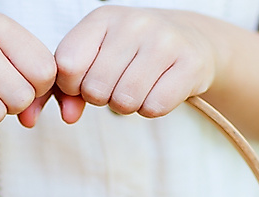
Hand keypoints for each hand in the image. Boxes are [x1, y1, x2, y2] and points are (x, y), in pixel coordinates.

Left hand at [54, 7, 219, 118]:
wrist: (188, 39)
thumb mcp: (94, 58)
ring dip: (126, 106)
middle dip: (102, 98)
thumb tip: (68, 116)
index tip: (85, 82)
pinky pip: (155, 107)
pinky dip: (151, 109)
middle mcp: (133, 23)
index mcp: (102, 18)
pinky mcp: (190, 63)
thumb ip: (68, 88)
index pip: (68, 64)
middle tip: (117, 85)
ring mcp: (164, 41)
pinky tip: (157, 90)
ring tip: (136, 88)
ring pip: (124, 101)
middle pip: (95, 89)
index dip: (72, 86)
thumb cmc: (130, 53)